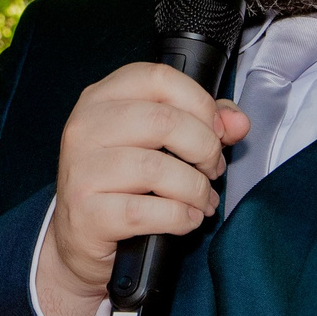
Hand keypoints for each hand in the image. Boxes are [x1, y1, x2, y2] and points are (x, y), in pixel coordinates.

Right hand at [36, 63, 248, 315]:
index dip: (200, 104)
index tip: (216, 131)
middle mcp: (85, 127)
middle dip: (204, 148)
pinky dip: (180, 218)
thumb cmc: (122, 183)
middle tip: (212, 169)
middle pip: (163, 121)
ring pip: (157, 169)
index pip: (159, 78)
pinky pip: (147, 211)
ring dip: (195, 189)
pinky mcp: (87, 214)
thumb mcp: (156, 142)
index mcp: (102, 98)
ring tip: (202, 200)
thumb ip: (201, 122)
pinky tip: (186, 219)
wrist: (79, 237)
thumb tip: (236, 122)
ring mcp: (81, 170)